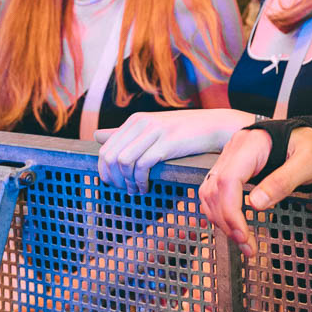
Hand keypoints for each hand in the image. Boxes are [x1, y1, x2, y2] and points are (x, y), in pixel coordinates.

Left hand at [96, 108, 252, 192]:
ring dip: (127, 183)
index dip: (105, 172)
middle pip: (110, 157)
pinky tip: (147, 188)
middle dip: (113, 179)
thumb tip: (96, 136)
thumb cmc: (183, 131)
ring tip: (136, 191)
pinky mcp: (166, 143)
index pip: (105, 149)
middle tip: (124, 190)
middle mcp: (141, 123)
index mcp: (135, 121)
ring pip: (124, 162)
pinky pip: (142, 166)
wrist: (214, 126)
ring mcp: (154, 132)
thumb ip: (124, 133)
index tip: (115, 184)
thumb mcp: (151, 129)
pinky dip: (141, 181)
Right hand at [197, 125, 311, 257]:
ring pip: (210, 192)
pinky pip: (215, 191)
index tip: (243, 235)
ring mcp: (230, 156)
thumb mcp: (307, 163)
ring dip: (222, 220)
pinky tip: (231, 226)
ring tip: (242, 240)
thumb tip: (256, 204)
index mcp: (252, 144)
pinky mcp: (231, 166)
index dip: (231, 212)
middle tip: (247, 246)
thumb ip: (283, 181)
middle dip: (227, 222)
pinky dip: (219, 211)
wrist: (311, 136)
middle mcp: (235, 148)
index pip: (228, 180)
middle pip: (215, 189)